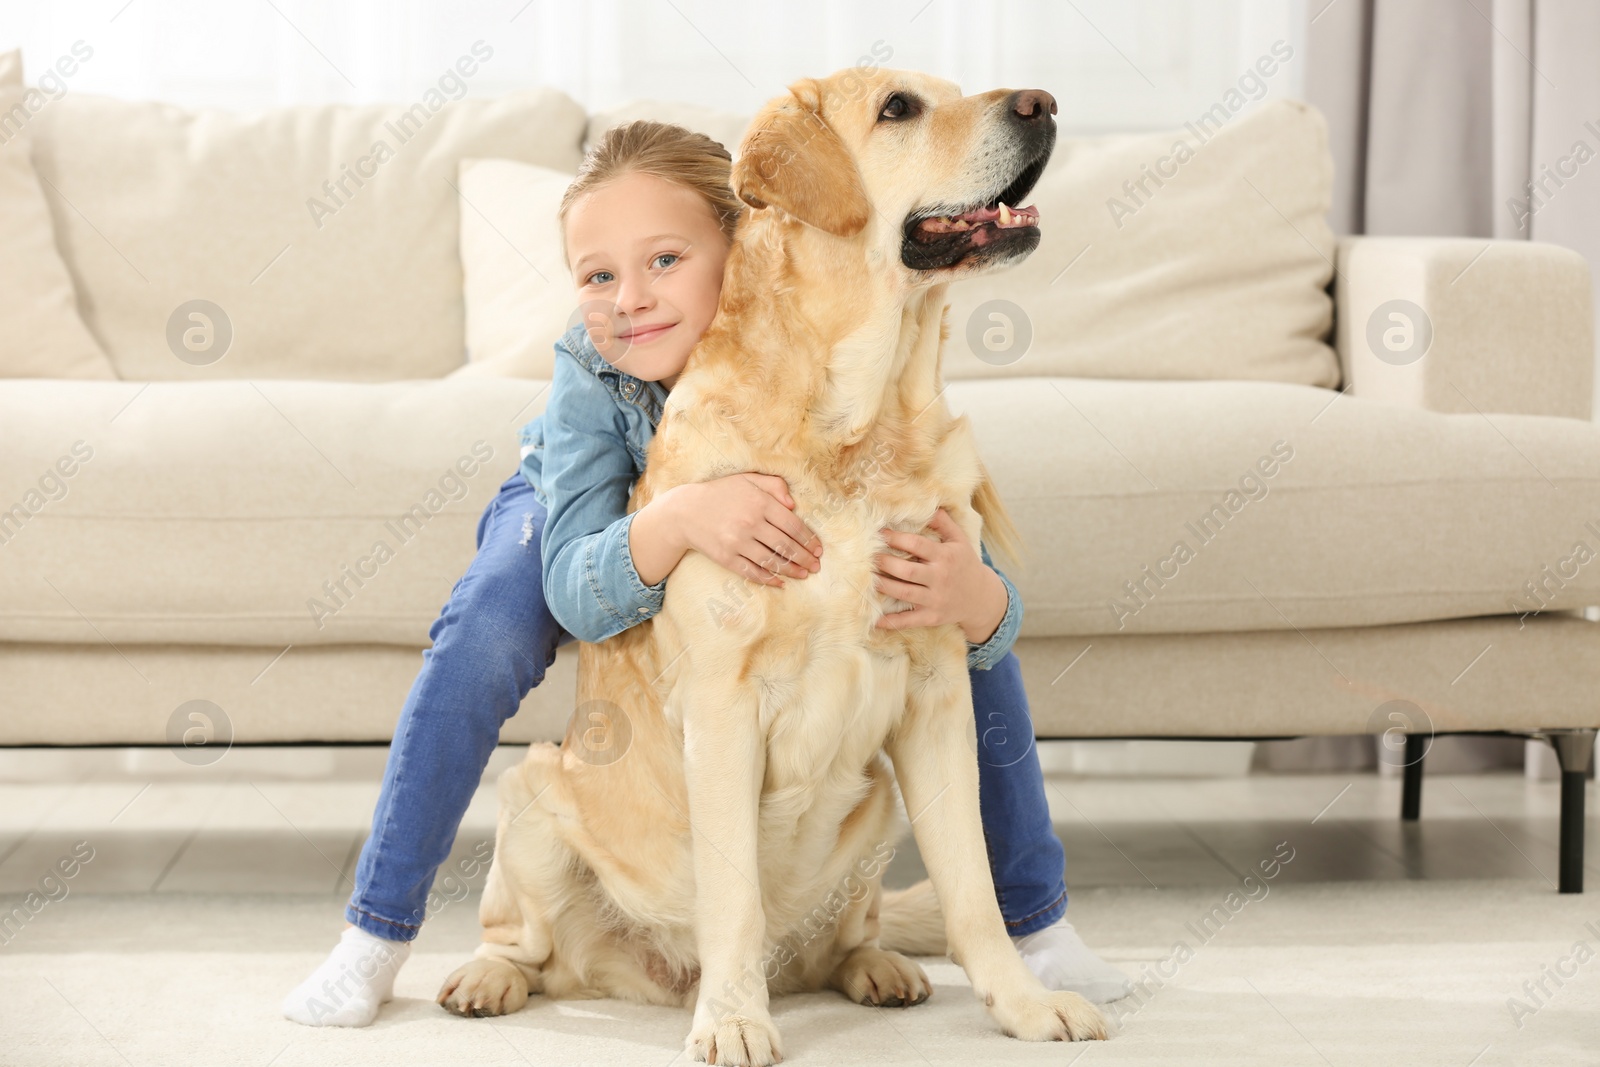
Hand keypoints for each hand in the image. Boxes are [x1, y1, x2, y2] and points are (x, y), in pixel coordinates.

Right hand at [677, 473, 821, 587]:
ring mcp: (737, 542)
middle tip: (817, 566)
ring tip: (804, 574)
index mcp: (759, 503)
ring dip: (792, 570)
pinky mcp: (726, 558)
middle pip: (786, 545)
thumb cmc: (721, 493)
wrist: (684, 511)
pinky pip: (752, 572)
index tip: (818, 549)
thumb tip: (794, 504)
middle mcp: (750, 523)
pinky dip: (769, 579)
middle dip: (805, 558)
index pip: (793, 525)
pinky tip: (780, 582)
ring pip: (772, 561)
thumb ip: (774, 485)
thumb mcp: (747, 479)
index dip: (809, 539)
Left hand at [873, 507, 1007, 643]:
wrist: (981, 597)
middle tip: (868, 556)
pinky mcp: (932, 617)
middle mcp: (939, 578)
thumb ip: (943, 523)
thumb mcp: (960, 541)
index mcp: (945, 556)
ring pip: (904, 593)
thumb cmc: (965, 564)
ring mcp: (935, 599)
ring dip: (883, 586)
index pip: (917, 545)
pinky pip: (909, 620)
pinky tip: (874, 620)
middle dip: (885, 563)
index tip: (879, 533)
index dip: (896, 538)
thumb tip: (928, 504)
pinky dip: (891, 622)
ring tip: (867, 578)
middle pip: (907, 571)